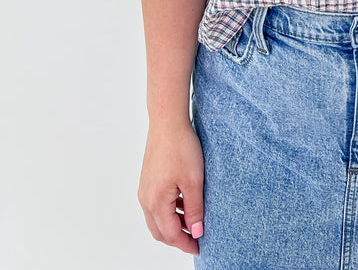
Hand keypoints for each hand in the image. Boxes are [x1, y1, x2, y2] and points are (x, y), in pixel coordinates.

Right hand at [138, 119, 204, 254]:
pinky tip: (185, 203)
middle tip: (196, 239)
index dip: (186, 244)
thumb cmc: (181, 147)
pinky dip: (169, 211)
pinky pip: (156, 204)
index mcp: (156, 202)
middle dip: (177, 238)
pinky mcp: (148, 180)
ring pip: (157, 218)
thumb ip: (194, 210)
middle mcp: (146, 198)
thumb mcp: (194, 181)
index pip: (170, 234)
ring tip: (193, 222)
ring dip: (173, 225)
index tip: (200, 248)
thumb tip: (196, 232)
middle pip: (160, 231)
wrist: (167, 121)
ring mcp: (145, 189)